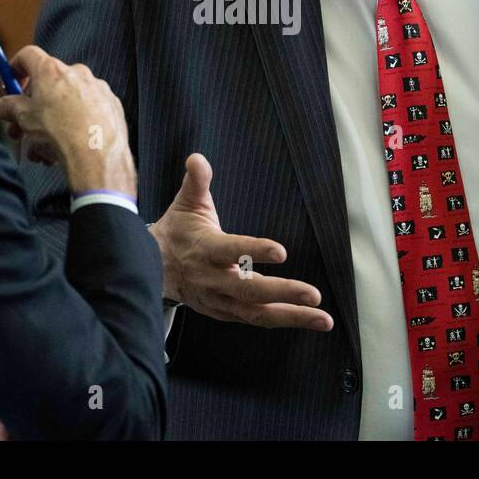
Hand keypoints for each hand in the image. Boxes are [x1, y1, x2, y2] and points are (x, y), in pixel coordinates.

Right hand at [0, 46, 135, 196]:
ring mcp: (97, 88)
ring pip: (66, 103)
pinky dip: (74, 125)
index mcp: (51, 70)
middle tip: (21, 129)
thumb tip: (3, 106)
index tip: (10, 84)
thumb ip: (8, 107)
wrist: (97, 155)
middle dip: (31, 108)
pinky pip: (86, 111)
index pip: (28, 55)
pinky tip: (67, 148)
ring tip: (43, 150)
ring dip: (51, 124)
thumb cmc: (60, 133)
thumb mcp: (22, 119)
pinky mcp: (111, 105)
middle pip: (47, 84)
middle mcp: (76, 73)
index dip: (15, 68)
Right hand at [148, 153, 332, 331]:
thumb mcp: (185, 203)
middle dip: (283, 293)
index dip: (254, 251)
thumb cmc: (179, 231)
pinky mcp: (226, 313)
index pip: (231, 250)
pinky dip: (282, 320)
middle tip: (313, 294)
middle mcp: (213, 279)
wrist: (155, 269)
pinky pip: (256, 320)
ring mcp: (219, 301)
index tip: (281, 252)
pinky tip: (309, 319)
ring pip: (257, 313)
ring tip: (324, 319)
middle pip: (249, 290)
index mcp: (205, 249)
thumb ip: (196, 181)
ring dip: (292, 316)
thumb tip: (197, 158)